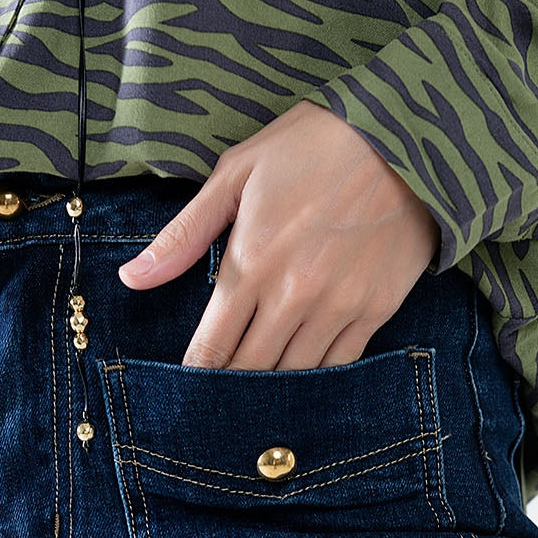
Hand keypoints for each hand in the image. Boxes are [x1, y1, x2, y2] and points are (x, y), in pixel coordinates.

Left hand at [117, 98, 440, 369]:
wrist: (406, 134)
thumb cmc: (313, 145)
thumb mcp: (237, 173)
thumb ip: (184, 235)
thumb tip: (131, 279)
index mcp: (251, 263)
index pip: (211, 346)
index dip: (195, 376)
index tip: (187, 391)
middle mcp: (292, 295)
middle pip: (250, 370)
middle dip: (228, 391)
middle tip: (216, 403)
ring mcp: (338, 306)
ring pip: (294, 376)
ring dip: (272, 390)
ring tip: (256, 398)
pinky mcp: (376, 310)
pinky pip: (340, 365)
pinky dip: (317, 378)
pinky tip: (302, 381)